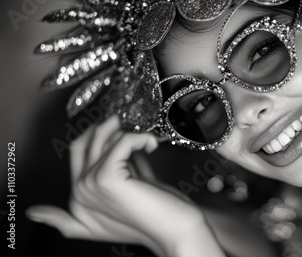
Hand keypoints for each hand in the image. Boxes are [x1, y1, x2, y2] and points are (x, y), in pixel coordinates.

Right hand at [27, 116, 222, 255]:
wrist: (172, 228)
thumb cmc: (152, 211)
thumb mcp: (124, 191)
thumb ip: (111, 170)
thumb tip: (109, 140)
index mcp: (78, 195)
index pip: (77, 148)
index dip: (101, 133)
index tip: (125, 131)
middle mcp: (77, 191)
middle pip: (86, 139)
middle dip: (110, 126)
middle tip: (134, 126)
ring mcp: (88, 185)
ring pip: (104, 137)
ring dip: (129, 131)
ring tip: (147, 141)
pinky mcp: (106, 178)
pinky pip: (121, 141)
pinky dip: (140, 137)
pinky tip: (151, 145)